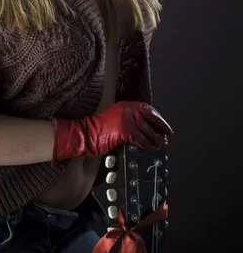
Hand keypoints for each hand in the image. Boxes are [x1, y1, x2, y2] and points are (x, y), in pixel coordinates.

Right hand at [51, 101, 172, 165]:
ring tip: (160, 144)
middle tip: (167, 134)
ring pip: (147, 130)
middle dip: (160, 127)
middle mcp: (127, 109)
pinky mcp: (125, 131)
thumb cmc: (98, 128)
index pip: (147, 108)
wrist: (85, 133)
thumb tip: (146, 127)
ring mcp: (127, 119)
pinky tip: (148, 148)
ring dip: (156, 139)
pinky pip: (141, 139)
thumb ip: (129, 119)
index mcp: (125, 105)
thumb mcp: (115, 117)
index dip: (157, 117)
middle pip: (150, 118)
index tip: (163, 124)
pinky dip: (146, 144)